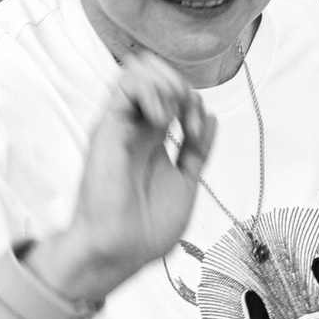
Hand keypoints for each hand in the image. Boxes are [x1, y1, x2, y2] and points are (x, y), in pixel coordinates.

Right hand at [38, 52, 214, 302]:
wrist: (121, 249)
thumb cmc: (146, 228)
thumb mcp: (186, 182)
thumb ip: (196, 150)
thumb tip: (210, 116)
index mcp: (152, 140)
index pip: (170, 93)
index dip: (193, 103)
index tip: (197, 134)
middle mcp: (135, 127)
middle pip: (155, 75)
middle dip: (182, 88)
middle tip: (189, 121)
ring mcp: (121, 125)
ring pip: (139, 70)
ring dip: (168, 86)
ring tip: (176, 119)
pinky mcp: (108, 126)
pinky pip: (127, 83)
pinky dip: (153, 92)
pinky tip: (162, 120)